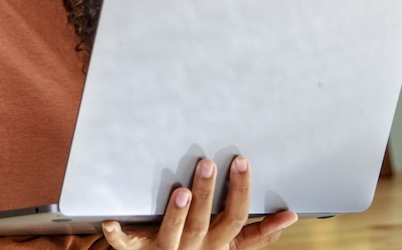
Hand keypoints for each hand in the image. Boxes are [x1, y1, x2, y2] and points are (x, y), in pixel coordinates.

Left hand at [99, 157, 297, 249]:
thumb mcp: (230, 244)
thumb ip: (257, 233)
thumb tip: (291, 216)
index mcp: (218, 243)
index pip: (236, 217)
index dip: (241, 191)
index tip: (242, 161)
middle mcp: (194, 248)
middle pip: (204, 222)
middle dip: (208, 193)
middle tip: (209, 163)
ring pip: (173, 233)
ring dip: (177, 213)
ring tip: (182, 191)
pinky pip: (125, 245)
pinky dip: (117, 234)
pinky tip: (110, 221)